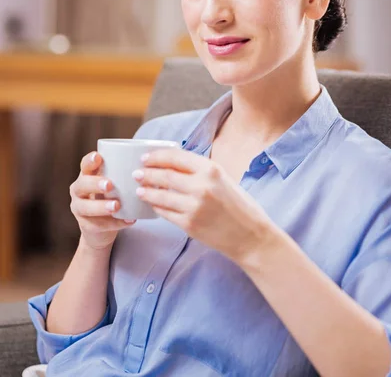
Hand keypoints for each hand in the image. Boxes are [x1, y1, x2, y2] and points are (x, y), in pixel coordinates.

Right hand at [70, 152, 135, 250]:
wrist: (101, 228)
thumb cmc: (111, 197)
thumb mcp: (116, 184)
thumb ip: (125, 175)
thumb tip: (151, 167)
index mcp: (87, 175)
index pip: (85, 165)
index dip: (90, 160)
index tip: (99, 157)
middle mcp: (79, 190)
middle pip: (81, 185)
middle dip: (95, 184)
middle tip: (110, 185)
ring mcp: (79, 208)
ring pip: (85, 207)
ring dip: (101, 206)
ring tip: (117, 206)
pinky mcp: (85, 226)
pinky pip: (97, 225)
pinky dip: (114, 223)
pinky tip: (128, 220)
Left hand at [134, 148, 276, 265]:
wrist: (251, 236)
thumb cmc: (239, 205)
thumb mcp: (223, 179)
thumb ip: (200, 171)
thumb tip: (173, 164)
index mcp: (211, 169)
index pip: (175, 157)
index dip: (157, 156)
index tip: (146, 158)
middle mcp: (202, 186)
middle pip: (164, 175)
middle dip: (147, 173)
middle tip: (137, 173)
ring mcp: (194, 206)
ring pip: (161, 196)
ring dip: (147, 192)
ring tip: (139, 189)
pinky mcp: (190, 225)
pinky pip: (166, 213)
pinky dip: (157, 207)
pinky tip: (153, 204)